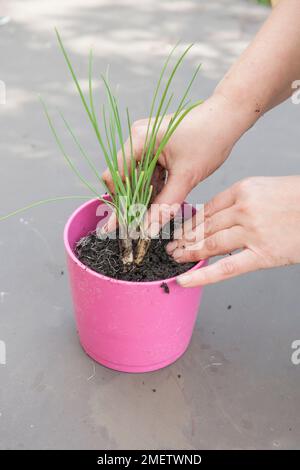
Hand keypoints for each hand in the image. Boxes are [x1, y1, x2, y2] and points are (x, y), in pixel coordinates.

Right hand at [102, 92, 248, 231]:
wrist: (227, 118)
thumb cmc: (209, 139)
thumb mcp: (186, 177)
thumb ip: (165, 204)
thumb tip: (150, 227)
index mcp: (139, 140)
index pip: (117, 175)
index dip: (121, 199)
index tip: (127, 221)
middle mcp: (138, 138)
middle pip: (125, 176)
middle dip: (134, 199)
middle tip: (141, 221)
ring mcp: (146, 141)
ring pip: (138, 175)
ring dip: (145, 194)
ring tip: (155, 211)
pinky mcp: (156, 145)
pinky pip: (148, 170)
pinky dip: (154, 185)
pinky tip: (163, 199)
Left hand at [167, 176, 299, 286]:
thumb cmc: (298, 200)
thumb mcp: (267, 190)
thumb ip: (241, 202)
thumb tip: (218, 218)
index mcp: (243, 190)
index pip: (207, 209)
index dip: (190, 222)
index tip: (179, 230)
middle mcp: (243, 209)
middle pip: (204, 226)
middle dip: (183, 238)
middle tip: (169, 246)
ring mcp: (252, 232)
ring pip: (209, 244)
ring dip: (187, 252)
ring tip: (173, 259)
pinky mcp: (262, 254)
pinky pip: (225, 267)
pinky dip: (202, 275)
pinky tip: (185, 279)